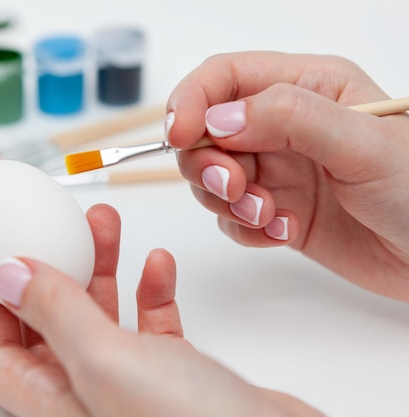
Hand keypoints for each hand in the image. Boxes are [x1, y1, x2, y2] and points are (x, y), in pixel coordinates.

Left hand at [0, 203, 323, 416]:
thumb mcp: (106, 360)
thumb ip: (55, 314)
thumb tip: (7, 274)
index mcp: (54, 401)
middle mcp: (87, 394)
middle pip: (51, 322)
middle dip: (55, 267)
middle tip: (62, 224)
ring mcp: (130, 383)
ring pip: (101, 315)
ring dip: (103, 267)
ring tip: (107, 225)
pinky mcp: (172, 373)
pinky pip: (150, 323)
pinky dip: (151, 290)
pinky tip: (159, 265)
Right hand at [167, 51, 408, 300]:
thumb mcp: (362, 143)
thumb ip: (289, 118)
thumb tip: (218, 118)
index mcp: (307, 86)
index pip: (225, 77)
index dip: (192, 101)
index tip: (179, 135)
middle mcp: (284, 125)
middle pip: (207, 131)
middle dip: (208, 162)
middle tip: (234, 187)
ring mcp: (278, 169)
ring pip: (213, 177)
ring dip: (230, 201)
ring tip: (271, 215)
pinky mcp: (276, 210)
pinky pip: (232, 217)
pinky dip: (246, 229)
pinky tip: (284, 233)